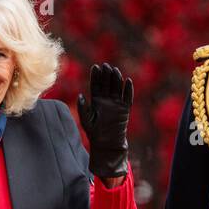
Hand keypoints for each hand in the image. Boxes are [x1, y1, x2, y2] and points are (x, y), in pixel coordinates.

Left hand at [76, 62, 132, 178]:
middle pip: (107, 84)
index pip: (96, 85)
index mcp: (96, 101)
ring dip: (117, 79)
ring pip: (117, 88)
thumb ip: (83, 108)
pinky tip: (128, 81)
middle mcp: (107, 100)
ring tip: (115, 70)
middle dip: (106, 74)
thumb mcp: (86, 120)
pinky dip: (128, 89)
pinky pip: (127, 97)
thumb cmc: (94, 133)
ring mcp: (116, 104)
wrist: (106, 143)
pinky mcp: (125, 109)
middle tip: (106, 65)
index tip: (95, 67)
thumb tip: (80, 96)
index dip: (96, 76)